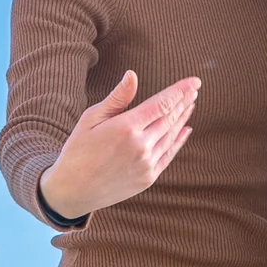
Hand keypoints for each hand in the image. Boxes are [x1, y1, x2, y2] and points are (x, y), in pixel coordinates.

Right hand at [39, 70, 199, 219]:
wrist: (71, 190)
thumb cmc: (78, 150)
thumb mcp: (91, 119)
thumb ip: (117, 98)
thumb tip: (132, 75)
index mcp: (126, 127)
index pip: (162, 103)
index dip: (180, 91)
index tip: (194, 81)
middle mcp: (140, 146)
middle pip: (170, 118)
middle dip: (184, 101)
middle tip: (194, 89)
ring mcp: (146, 164)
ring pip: (171, 135)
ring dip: (183, 118)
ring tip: (190, 104)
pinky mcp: (148, 178)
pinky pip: (169, 154)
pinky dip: (179, 141)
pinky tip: (186, 129)